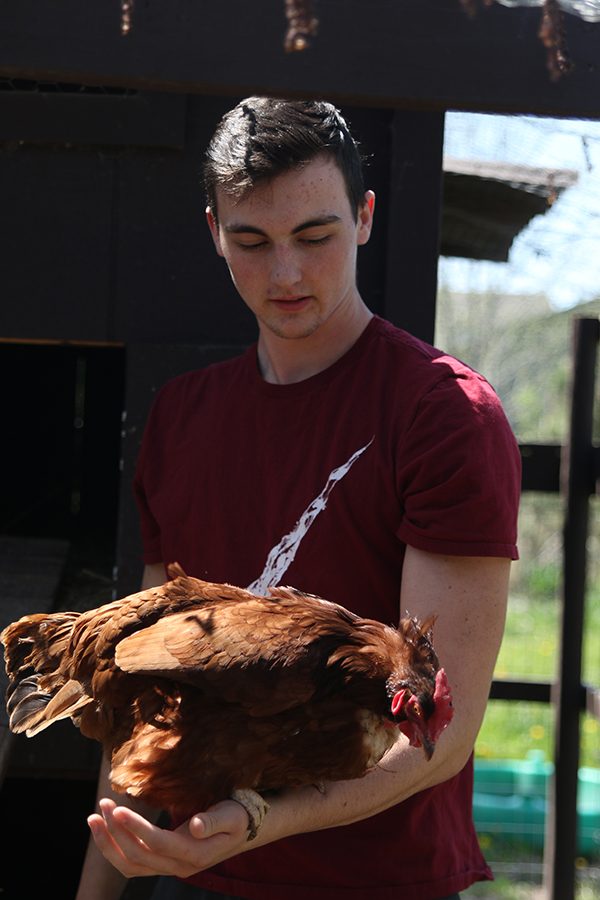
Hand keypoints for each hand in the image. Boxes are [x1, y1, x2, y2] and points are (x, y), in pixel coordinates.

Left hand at [87, 797, 252, 878]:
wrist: (242, 830)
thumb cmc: (237, 817)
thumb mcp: (233, 815)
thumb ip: (215, 821)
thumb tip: (197, 826)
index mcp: (194, 854)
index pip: (158, 843)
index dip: (136, 828)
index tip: (118, 809)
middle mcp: (178, 866)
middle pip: (138, 857)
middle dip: (116, 832)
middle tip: (104, 805)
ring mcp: (168, 867)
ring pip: (130, 865)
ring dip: (109, 843)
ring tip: (95, 817)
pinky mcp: (162, 862)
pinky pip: (132, 863)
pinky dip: (115, 848)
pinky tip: (105, 828)